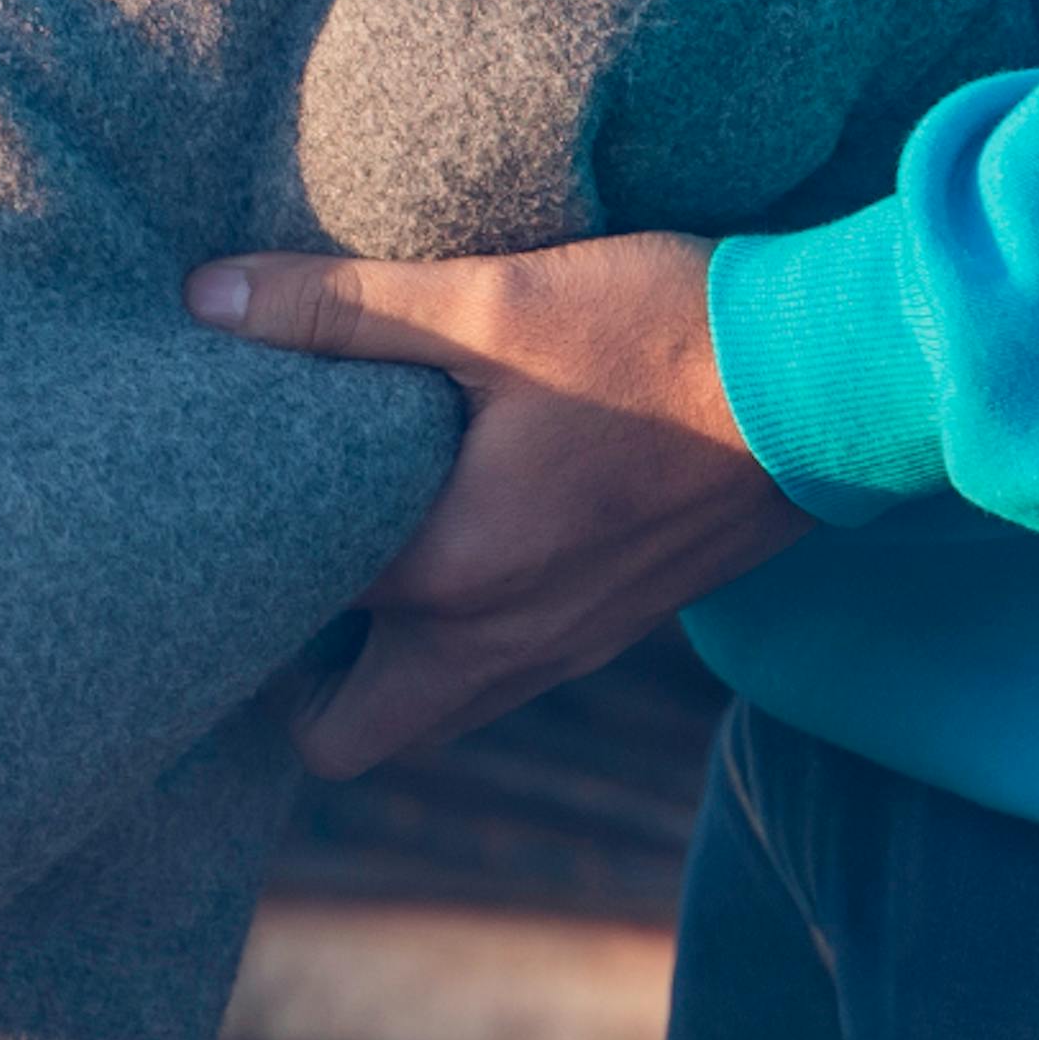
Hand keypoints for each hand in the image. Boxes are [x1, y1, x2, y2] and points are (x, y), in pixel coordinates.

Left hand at [190, 229, 818, 776]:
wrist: (835, 381)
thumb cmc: (660, 337)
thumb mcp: (490, 304)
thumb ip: (340, 311)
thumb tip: (203, 301)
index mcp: (449, 584)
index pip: (286, 643)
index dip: (234, 590)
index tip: (206, 540)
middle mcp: (502, 649)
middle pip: (349, 738)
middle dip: (297, 682)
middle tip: (269, 568)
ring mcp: (568, 650)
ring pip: (430, 710)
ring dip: (381, 661)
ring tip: (348, 546)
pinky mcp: (619, 625)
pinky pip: (500, 671)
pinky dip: (459, 636)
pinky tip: (453, 524)